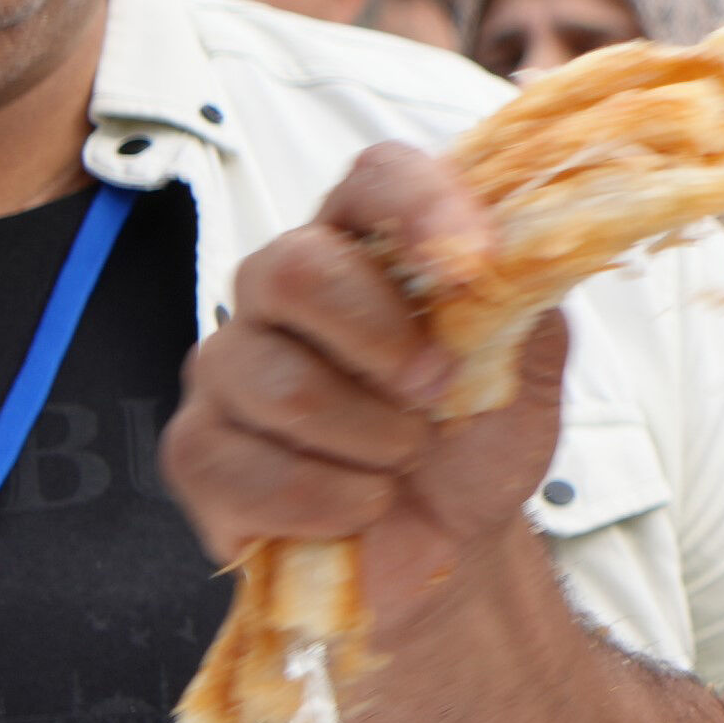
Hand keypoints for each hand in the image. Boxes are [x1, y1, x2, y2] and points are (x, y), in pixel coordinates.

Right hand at [161, 145, 568, 656]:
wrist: (450, 543)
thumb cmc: (475, 440)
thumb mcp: (526, 372)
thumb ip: (526, 304)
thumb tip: (527, 253)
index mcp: (369, 248)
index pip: (374, 179)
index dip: (420, 206)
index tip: (474, 263)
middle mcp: (282, 291)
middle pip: (296, 269)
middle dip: (384, 342)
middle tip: (435, 393)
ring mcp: (229, 367)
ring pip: (283, 385)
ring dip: (374, 440)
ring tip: (403, 458)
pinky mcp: (196, 448)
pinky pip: (252, 469)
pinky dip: (333, 499)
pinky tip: (360, 502)